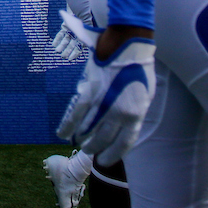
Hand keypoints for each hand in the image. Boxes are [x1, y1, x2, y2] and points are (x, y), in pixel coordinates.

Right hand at [56, 15, 155, 165]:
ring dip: (82, 139)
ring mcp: (103, 104)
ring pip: (88, 130)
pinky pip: (75, 115)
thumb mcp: (145, 95)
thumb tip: (125, 123)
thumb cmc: (139, 68)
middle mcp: (119, 114)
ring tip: (79, 143)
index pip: (124, 144)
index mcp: (136, 115)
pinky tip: (63, 134)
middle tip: (89, 150)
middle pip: (104, 139)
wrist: (128, 46)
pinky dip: (67, 126)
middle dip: (95, 148)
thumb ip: (134, 112)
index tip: (105, 161)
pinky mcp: (89, 93)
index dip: (113, 155)